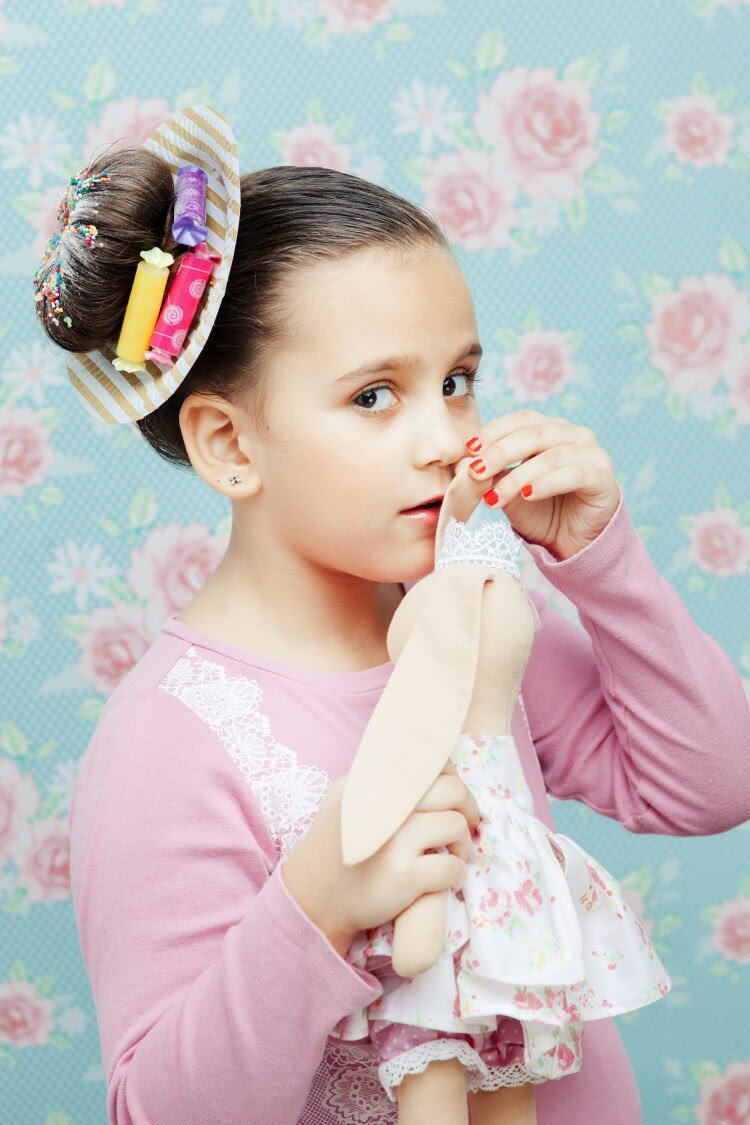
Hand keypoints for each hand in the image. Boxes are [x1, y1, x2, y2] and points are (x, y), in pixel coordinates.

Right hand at [281, 760, 480, 955]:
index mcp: (371, 781)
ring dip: (464, 843)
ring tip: (456, 854)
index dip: (450, 777)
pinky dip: (458, 873)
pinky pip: (451, 866)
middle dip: (469, 807)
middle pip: (451, 789)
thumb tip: (424, 761)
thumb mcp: (344, 798)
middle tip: (467, 823)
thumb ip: (379, 778)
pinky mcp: (403, 876)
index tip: (452, 796)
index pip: (429, 761)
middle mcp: (383, 805)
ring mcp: (393, 841)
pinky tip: (449, 878)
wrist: (312, 900)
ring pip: (455, 825)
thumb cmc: (332, 849)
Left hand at [465, 409, 620, 560]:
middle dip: (500, 452)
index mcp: (550, 429)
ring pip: (550, 456)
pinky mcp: (603, 475)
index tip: (468, 449)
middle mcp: (573, 434)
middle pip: (533, 434)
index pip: (520, 420)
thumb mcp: (507, 491)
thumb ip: (490, 474)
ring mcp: (591, 452)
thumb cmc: (539, 511)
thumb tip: (462, 463)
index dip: (493, 431)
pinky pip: (573, 474)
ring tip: (494, 498)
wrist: (570, 542)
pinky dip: (546, 484)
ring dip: (518, 477)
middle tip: (476, 472)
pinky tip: (527, 496)